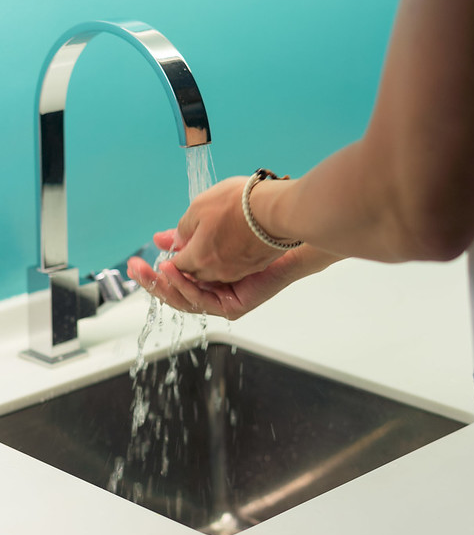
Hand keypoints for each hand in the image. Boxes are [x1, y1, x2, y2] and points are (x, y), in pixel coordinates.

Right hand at [127, 230, 307, 319]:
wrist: (281, 232)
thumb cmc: (250, 227)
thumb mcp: (209, 229)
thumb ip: (184, 237)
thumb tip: (159, 239)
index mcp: (206, 276)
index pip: (173, 282)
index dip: (153, 274)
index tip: (134, 263)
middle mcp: (213, 291)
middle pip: (175, 294)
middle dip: (151, 282)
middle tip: (132, 269)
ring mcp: (223, 301)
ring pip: (185, 300)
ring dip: (163, 285)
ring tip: (152, 270)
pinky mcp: (234, 307)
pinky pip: (202, 300)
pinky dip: (185, 286)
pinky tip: (173, 271)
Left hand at [168, 177, 282, 282]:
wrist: (279, 209)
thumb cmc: (239, 204)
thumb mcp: (200, 206)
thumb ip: (183, 228)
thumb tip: (174, 241)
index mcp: (199, 258)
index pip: (177, 266)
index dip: (171, 257)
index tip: (170, 248)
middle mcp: (217, 271)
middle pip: (194, 274)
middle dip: (186, 263)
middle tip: (183, 247)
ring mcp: (238, 271)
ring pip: (214, 273)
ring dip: (207, 261)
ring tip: (207, 243)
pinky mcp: (255, 266)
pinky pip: (233, 268)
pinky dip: (226, 259)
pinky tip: (227, 243)